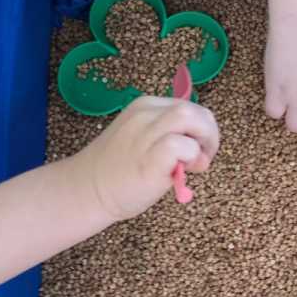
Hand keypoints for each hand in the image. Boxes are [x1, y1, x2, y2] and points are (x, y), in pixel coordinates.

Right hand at [71, 95, 219, 221]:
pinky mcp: (150, 156)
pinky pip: (181, 145)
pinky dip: (190, 157)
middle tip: (201, 159)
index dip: (202, 129)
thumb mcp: (145, 141)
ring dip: (204, 141)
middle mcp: (146, 114)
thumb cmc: (120, 170)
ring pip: (190, 118)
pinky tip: (180, 172)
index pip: (190, 107)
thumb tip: (202, 153)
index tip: (196, 151)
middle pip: (194, 110)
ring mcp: (146, 133)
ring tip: (194, 164)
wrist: (88, 189)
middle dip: (209, 134)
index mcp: (145, 107)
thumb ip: (173, 138)